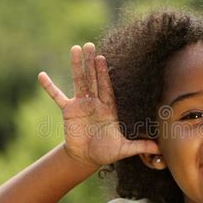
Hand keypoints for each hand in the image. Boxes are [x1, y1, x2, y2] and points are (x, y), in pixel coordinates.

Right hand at [38, 43, 159, 167]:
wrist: (87, 157)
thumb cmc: (107, 152)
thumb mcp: (124, 149)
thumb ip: (140, 146)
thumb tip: (160, 149)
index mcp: (109, 108)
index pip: (106, 87)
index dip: (104, 73)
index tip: (102, 59)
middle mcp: (95, 102)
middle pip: (93, 79)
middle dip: (91, 63)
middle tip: (89, 45)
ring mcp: (81, 104)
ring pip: (78, 82)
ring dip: (76, 66)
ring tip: (74, 49)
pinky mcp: (68, 111)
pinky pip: (58, 96)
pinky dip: (50, 87)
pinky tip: (42, 76)